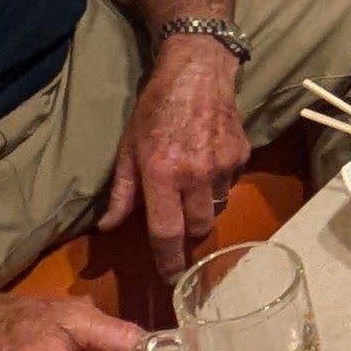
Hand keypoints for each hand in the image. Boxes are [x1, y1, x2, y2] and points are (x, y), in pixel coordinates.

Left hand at [96, 37, 249, 272]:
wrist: (198, 69)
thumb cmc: (154, 107)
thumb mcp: (127, 148)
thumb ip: (122, 192)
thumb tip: (108, 228)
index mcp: (162, 174)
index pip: (166, 233)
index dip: (168, 263)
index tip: (171, 281)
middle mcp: (195, 175)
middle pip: (197, 229)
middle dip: (187, 234)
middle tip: (178, 224)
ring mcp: (223, 166)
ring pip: (216, 208)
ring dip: (203, 207)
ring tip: (191, 185)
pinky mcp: (242, 155)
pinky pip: (230, 185)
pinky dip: (218, 183)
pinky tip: (207, 161)